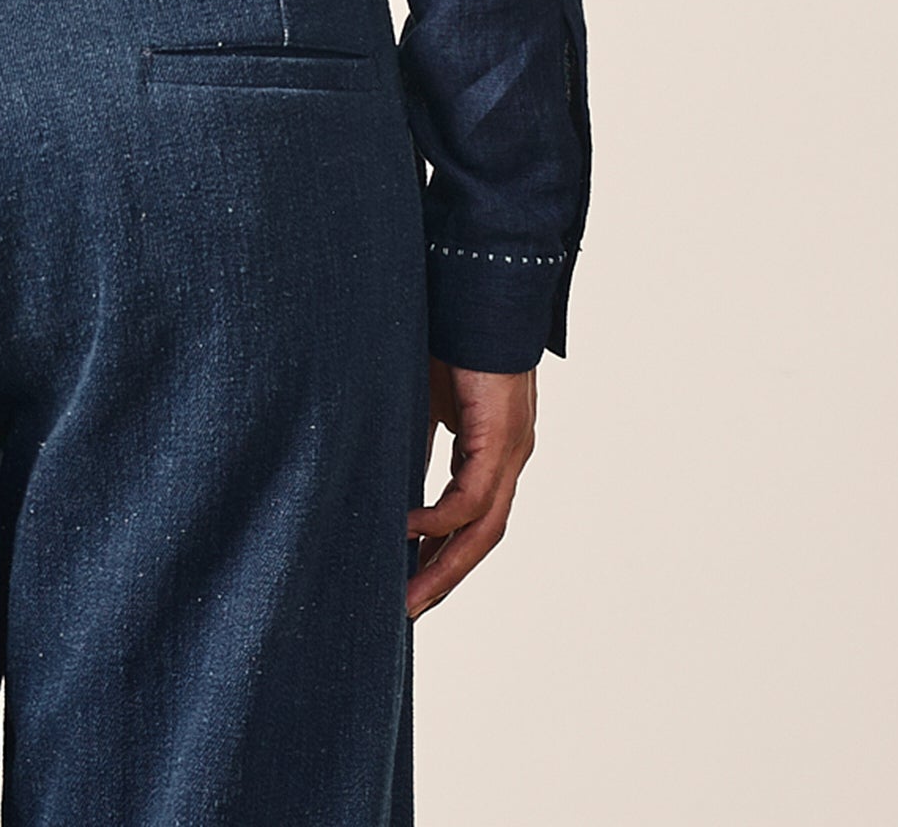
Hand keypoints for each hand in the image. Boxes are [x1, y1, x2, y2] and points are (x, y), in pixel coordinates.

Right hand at [406, 356, 535, 618]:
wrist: (477, 285)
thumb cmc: (451, 333)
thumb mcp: (424, 399)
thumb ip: (416, 440)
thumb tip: (387, 478)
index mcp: (491, 447)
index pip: (471, 518)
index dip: (442, 552)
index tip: (409, 581)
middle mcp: (508, 456)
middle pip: (480, 536)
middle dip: (443, 576)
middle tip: (406, 611)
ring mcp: (510, 449)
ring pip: (482, 528)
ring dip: (445, 565)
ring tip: (408, 594)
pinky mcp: (501, 436)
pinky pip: (472, 496)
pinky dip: (440, 520)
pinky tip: (408, 530)